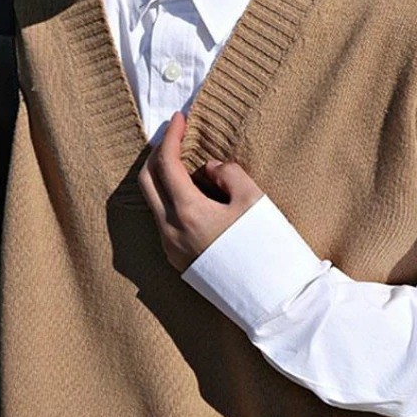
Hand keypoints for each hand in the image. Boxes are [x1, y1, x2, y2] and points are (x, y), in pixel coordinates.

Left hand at [137, 111, 264, 272]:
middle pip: (146, 181)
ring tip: (192, 167)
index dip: (170, 136)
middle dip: (157, 155)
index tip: (179, 119)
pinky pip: (165, 222)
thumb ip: (228, 173)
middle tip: (175, 137)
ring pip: (154, 203)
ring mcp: (170, 248)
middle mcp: (170, 231)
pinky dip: (173, 201)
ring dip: (165, 179)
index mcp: (187, 213)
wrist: (269, 297)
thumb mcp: (254, 200)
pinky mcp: (177, 261)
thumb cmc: (266, 248)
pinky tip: (196, 197)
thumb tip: (210, 169)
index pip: (166, 164)